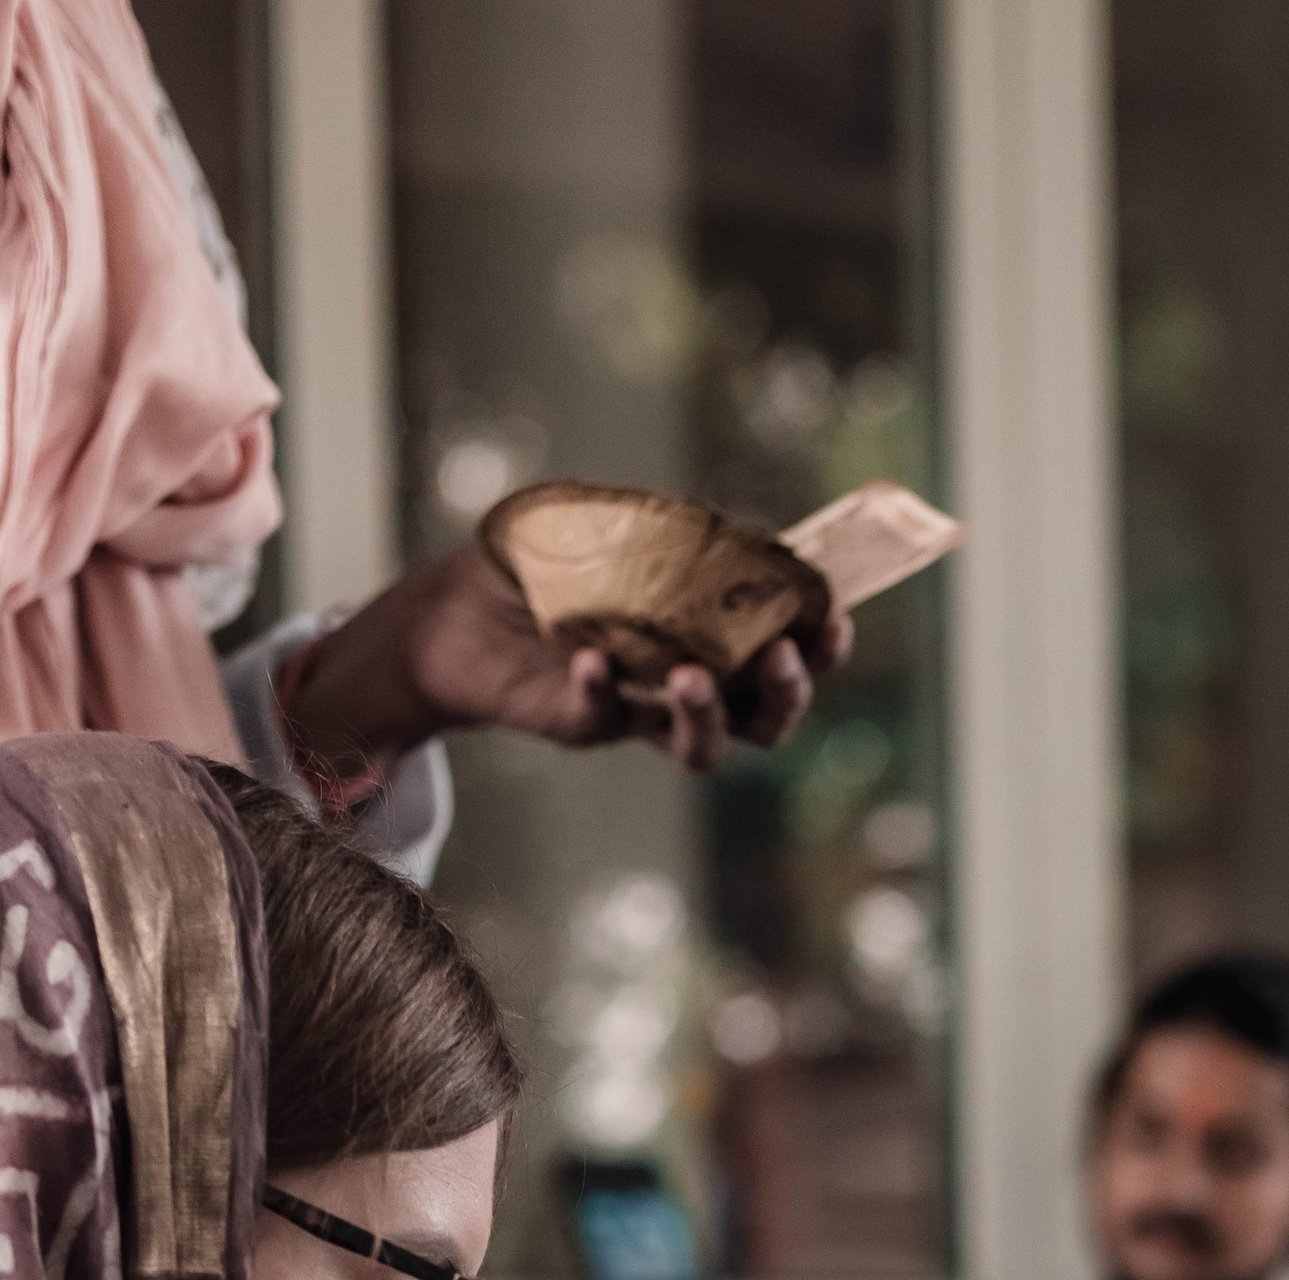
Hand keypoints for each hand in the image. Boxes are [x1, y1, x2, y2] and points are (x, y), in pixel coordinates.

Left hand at [277, 543, 855, 776]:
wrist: (454, 608)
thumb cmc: (542, 559)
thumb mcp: (610, 523)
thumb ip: (669, 528)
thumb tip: (730, 527)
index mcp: (711, 634)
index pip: (786, 648)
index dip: (821, 642)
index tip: (834, 617)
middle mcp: (685, 682)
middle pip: (766, 719)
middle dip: (787, 694)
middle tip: (779, 656)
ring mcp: (637, 709)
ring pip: (704, 746)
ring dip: (709, 718)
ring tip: (691, 678)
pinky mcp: (581, 721)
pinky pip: (605, 720)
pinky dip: (602, 691)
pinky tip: (589, 658)